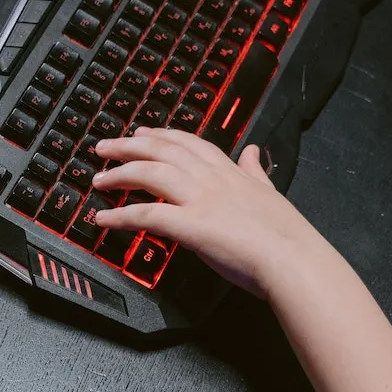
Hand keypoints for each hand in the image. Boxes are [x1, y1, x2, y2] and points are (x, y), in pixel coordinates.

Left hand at [91, 129, 323, 296]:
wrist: (294, 259)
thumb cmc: (286, 236)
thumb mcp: (271, 192)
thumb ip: (255, 172)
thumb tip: (253, 152)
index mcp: (231, 172)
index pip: (190, 143)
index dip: (162, 135)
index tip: (142, 132)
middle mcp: (212, 179)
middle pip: (162, 151)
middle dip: (129, 146)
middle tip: (104, 147)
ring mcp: (200, 200)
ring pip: (149, 174)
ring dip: (118, 174)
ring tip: (97, 179)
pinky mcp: (190, 226)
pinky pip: (145, 215)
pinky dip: (120, 216)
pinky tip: (102, 220)